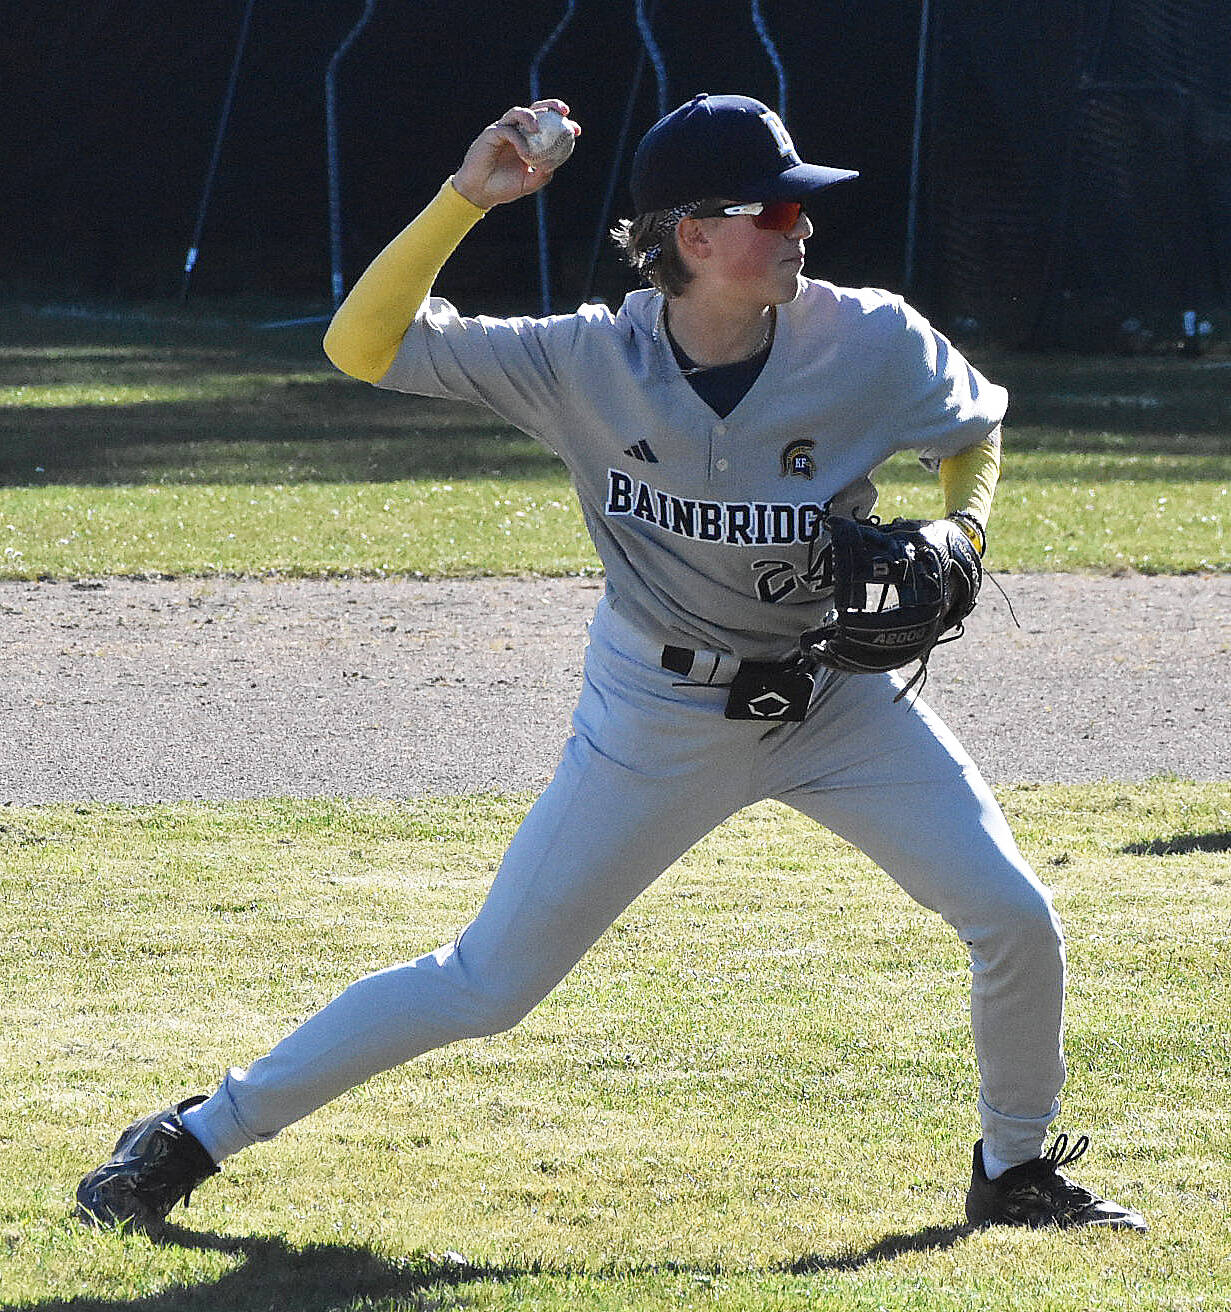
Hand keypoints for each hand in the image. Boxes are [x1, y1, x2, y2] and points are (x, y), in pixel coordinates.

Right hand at [452, 100, 576, 209]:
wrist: (479, 193)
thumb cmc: (502, 188)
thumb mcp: (528, 184)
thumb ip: (542, 174)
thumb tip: (555, 164)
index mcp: (527, 141)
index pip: (547, 126)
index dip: (562, 124)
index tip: (576, 129)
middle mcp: (516, 131)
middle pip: (535, 110)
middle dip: (551, 106)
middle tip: (565, 112)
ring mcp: (503, 130)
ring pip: (519, 112)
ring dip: (531, 116)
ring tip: (538, 128)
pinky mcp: (491, 133)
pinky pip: (508, 130)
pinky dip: (518, 139)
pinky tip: (524, 153)